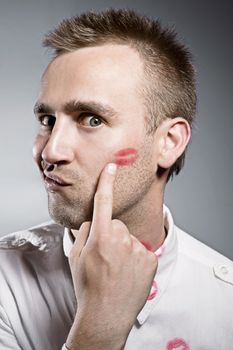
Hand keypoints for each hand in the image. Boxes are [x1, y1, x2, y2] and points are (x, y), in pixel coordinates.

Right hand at [66, 163, 157, 349]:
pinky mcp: (151, 259)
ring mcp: (138, 249)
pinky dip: (135, 257)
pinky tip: (128, 272)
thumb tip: (93, 221)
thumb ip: (84, 233)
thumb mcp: (76, 257)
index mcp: (100, 236)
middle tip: (105, 257)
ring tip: (117, 268)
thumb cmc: (88, 286)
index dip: (107, 182)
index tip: (112, 167)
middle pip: (116, 224)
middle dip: (111, 234)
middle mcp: (121, 239)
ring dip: (123, 247)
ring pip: (129, 237)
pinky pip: (141, 249)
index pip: (103, 202)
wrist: (106, 315)